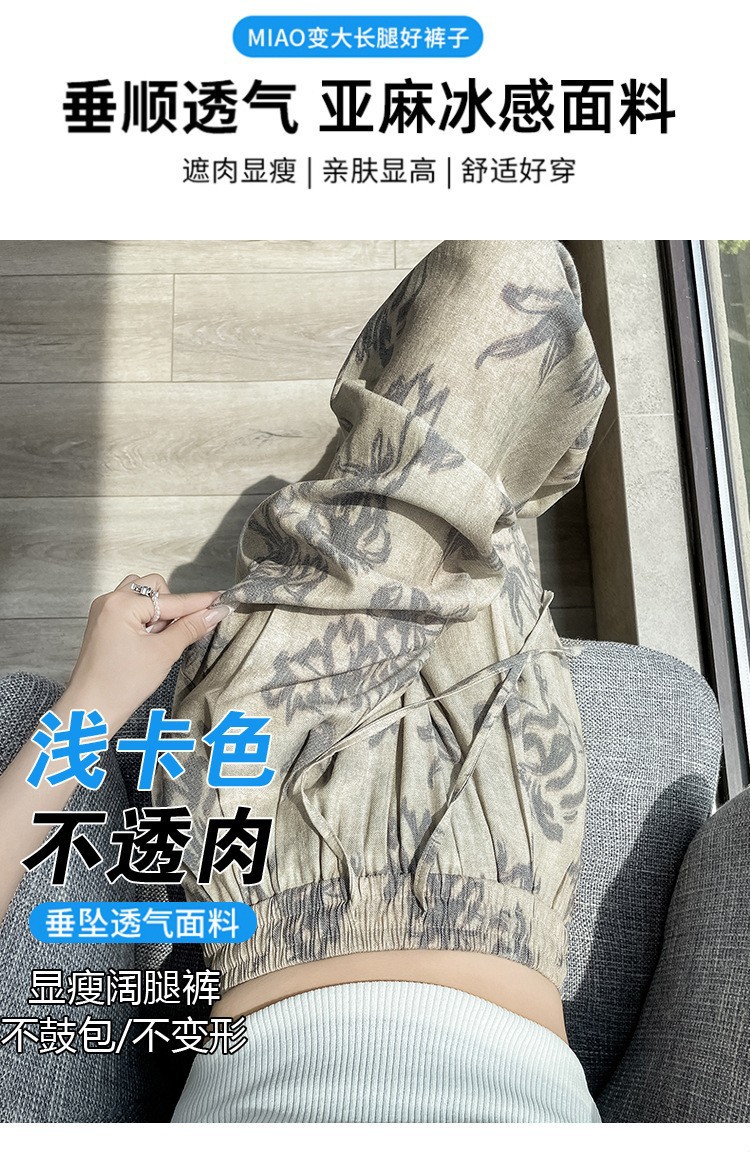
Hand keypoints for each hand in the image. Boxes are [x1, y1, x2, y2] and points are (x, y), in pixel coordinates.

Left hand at [66, 572, 233, 731]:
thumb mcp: (163, 653)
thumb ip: (190, 628)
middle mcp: (110, 600)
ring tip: (159, 639)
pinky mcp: (104, 622)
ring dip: (159, 611)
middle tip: (174, 635)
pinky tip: (149, 641)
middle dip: (172, 608)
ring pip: (144, 595)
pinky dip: (147, 618)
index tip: (221, 600)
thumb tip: (214, 612)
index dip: (200, 603)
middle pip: (156, 588)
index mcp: (121, 604)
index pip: (172, 600)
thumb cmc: (120, 685)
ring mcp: (105, 611)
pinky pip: (133, 608)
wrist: (91, 710)